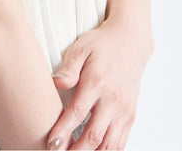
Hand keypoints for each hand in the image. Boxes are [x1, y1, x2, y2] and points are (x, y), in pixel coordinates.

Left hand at [46, 16, 153, 149]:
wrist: (131, 41)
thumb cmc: (102, 44)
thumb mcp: (81, 48)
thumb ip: (69, 68)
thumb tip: (56, 83)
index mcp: (97, 82)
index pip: (77, 113)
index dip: (63, 131)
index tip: (51, 143)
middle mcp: (113, 100)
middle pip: (93, 136)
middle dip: (76, 150)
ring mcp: (124, 110)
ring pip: (109, 145)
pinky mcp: (130, 116)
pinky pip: (120, 142)